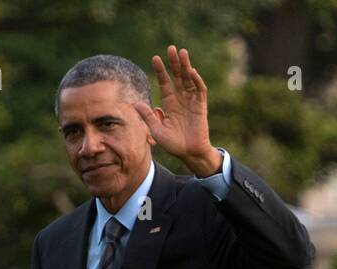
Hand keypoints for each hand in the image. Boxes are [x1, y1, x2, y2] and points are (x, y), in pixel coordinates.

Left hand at [133, 44, 220, 176]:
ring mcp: (191, 101)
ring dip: (185, 66)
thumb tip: (135, 103)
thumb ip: (147, 116)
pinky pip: (199, 90)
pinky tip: (191, 72)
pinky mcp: (201, 106)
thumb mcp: (156, 130)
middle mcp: (181, 99)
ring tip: (182, 52)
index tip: (155, 58)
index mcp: (170, 103)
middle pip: (177, 76)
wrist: (189, 153)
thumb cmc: (173, 144)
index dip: (160, 71)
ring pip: (188, 79)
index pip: (165, 83)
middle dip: (174, 63)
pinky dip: (196, 80)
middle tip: (171, 48)